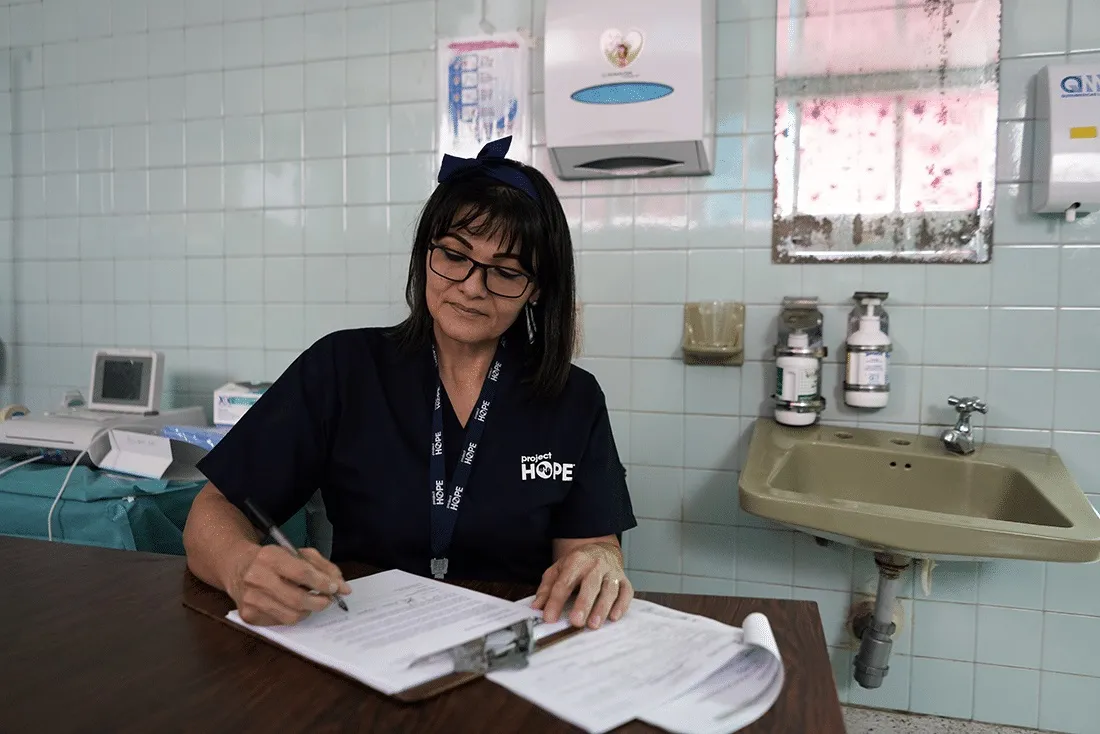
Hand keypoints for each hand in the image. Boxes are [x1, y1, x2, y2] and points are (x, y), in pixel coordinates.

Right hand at [226, 544, 351, 625]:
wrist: (237, 567)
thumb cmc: (272, 560)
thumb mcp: (297, 553)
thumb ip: (322, 567)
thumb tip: (342, 586)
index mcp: (270, 557)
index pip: (302, 573)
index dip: (322, 583)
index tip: (336, 588)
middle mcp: (256, 578)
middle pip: (297, 599)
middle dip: (319, 602)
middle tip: (328, 600)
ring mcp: (250, 599)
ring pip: (291, 615)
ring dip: (308, 611)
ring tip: (311, 602)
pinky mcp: (248, 615)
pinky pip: (280, 622)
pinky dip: (292, 615)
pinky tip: (292, 606)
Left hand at [532, 542, 632, 628]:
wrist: (600, 549)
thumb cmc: (577, 564)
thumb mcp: (557, 570)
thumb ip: (547, 589)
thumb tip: (536, 607)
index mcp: (576, 561)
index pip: (564, 582)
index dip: (556, 601)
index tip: (549, 618)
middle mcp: (596, 565)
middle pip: (590, 584)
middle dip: (583, 604)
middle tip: (576, 622)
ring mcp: (612, 572)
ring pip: (610, 589)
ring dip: (602, 608)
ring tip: (593, 624)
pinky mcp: (624, 580)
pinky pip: (626, 592)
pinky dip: (622, 605)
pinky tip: (614, 617)